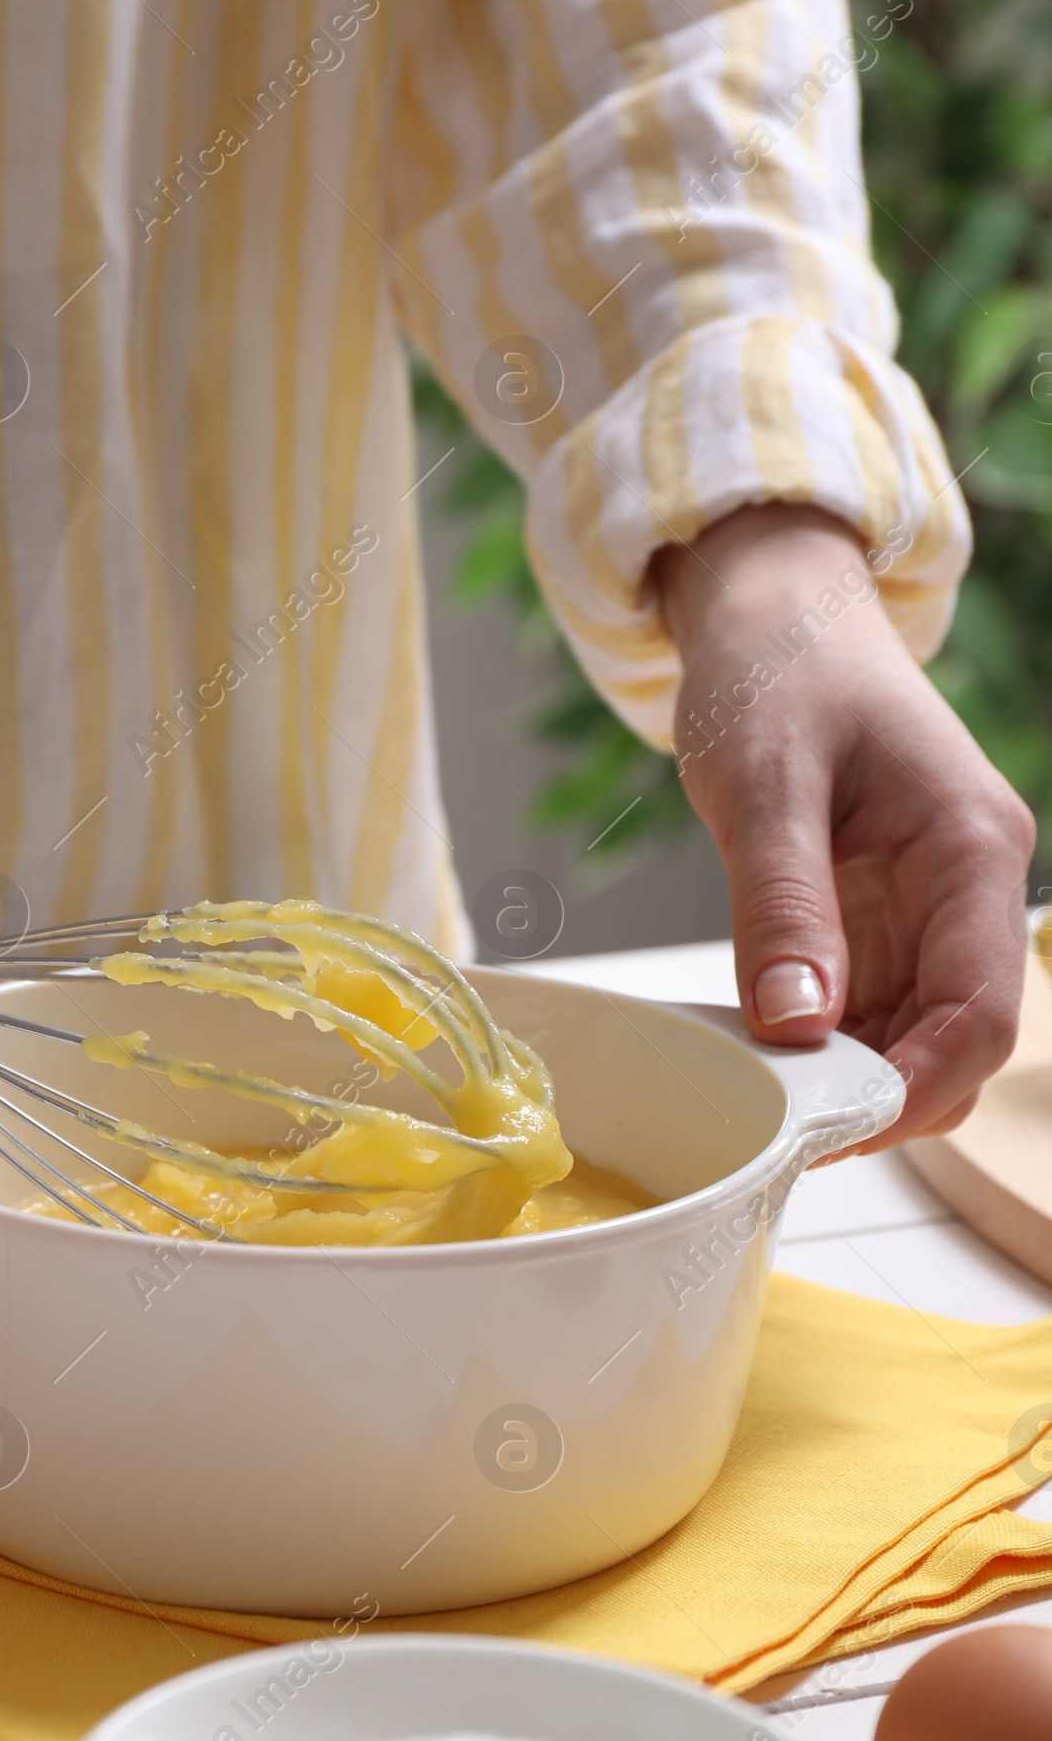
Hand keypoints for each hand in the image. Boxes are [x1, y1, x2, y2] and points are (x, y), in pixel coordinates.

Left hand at [656, 504, 1035, 1145]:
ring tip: (758, 1086)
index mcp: (971, 849)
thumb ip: (783, 906)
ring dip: (846, 1076)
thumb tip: (797, 1026)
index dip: (919, 1084)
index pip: (983, 1009)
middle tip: (778, 1121)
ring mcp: (926, 911)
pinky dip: (820, 1043)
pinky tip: (760, 1046)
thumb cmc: (778, 670)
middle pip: (957, 1042)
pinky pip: (868, 1010)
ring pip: (912, 1038)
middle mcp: (967, 890)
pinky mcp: (880, 920)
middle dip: (880, 1095)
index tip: (835, 1125)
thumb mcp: (764, 782)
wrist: (771, 616)